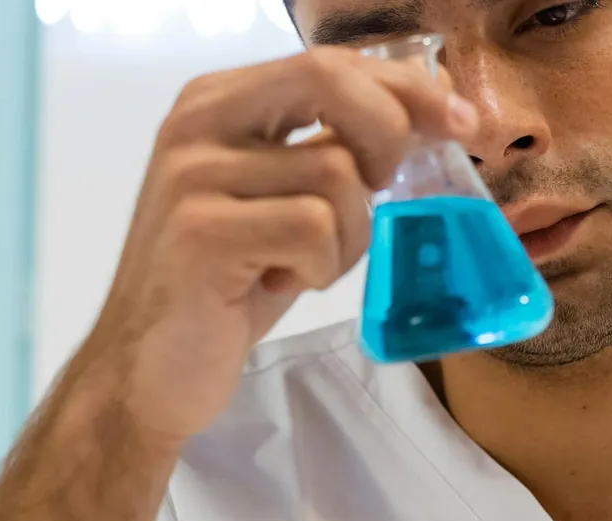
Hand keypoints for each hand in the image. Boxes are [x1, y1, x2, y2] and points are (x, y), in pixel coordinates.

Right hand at [75, 46, 478, 442]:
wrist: (151, 366)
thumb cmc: (231, 283)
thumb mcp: (289, 200)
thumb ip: (338, 148)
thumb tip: (435, 106)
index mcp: (219, 101)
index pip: (329, 62)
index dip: (406, 86)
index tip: (461, 120)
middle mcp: (198, 122)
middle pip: (331, 83)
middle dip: (387, 138)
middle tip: (378, 195)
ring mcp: (192, 174)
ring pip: (336, 174)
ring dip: (347, 236)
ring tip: (303, 265)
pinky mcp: (201, 232)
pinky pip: (314, 229)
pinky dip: (321, 268)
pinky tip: (280, 284)